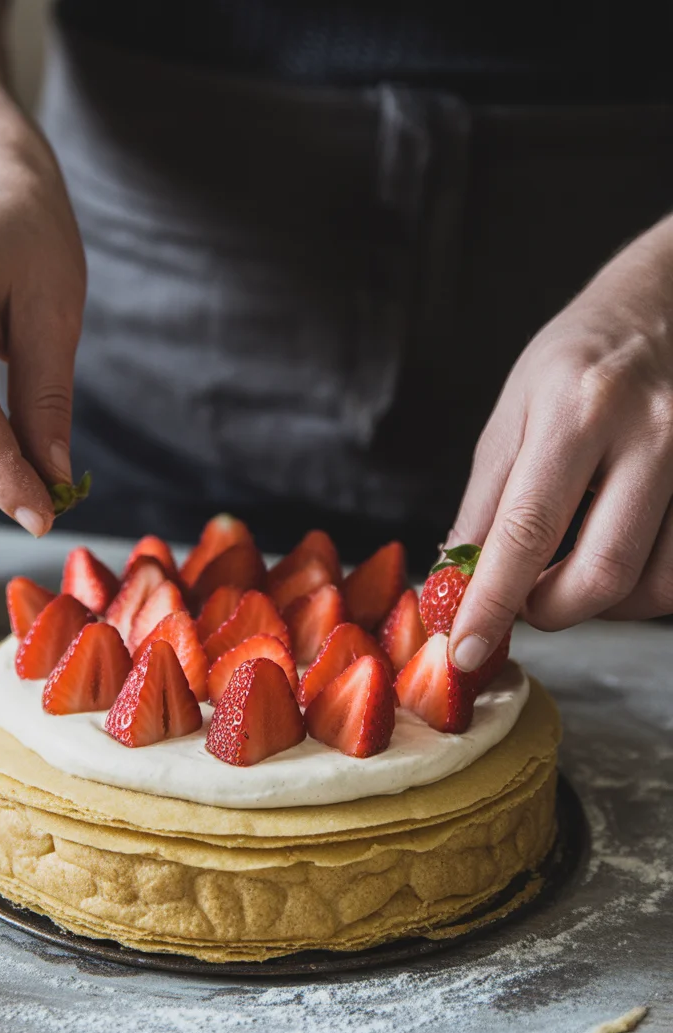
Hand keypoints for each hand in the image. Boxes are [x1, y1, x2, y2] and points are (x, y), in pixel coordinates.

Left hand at [447, 216, 672, 670]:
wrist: (667, 308)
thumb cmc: (577, 361)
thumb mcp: (513, 413)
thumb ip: (486, 501)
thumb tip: (455, 581)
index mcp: (578, 411)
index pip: (527, 531)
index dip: (491, 602)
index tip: (462, 650)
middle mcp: (652, 436)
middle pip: (600, 575)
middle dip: (548, 611)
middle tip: (522, 601)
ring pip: (650, 588)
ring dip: (595, 604)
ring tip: (567, 569)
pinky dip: (637, 589)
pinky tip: (612, 556)